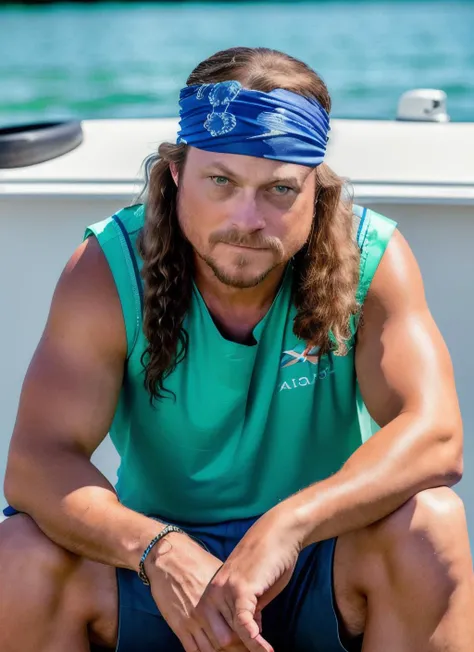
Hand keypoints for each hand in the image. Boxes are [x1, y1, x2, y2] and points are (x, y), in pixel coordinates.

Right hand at [146, 531, 247, 651]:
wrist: (167, 558)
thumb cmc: (195, 561)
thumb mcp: (218, 571)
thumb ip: (230, 591)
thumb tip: (245, 606)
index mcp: (219, 595)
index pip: (238, 623)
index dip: (246, 633)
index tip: (249, 635)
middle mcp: (207, 610)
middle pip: (226, 640)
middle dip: (234, 646)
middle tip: (239, 646)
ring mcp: (192, 619)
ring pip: (210, 648)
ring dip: (218, 650)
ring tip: (223, 647)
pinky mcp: (178, 625)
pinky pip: (193, 649)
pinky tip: (208, 648)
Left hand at [196, 505, 303, 651]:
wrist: (278, 531)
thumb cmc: (269, 559)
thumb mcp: (254, 590)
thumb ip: (248, 610)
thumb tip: (250, 633)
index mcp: (213, 594)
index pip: (214, 633)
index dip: (233, 647)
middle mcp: (213, 594)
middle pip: (221, 637)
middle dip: (240, 649)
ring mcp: (225, 590)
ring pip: (234, 634)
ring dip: (252, 648)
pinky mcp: (240, 588)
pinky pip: (244, 623)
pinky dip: (255, 641)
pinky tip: (266, 650)